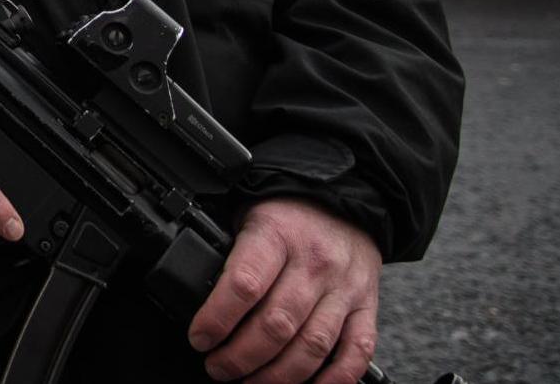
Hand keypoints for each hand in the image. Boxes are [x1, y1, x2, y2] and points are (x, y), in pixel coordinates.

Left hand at [187, 198, 381, 382]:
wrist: (345, 199)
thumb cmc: (287, 214)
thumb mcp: (248, 217)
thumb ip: (230, 255)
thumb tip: (196, 296)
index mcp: (277, 234)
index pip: (245, 283)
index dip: (218, 318)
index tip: (199, 338)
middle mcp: (314, 263)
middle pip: (277, 323)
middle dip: (241, 356)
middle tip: (218, 368)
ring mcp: (344, 289)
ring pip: (312, 345)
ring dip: (278, 375)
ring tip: (251, 382)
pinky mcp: (367, 308)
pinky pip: (356, 353)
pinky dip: (334, 380)